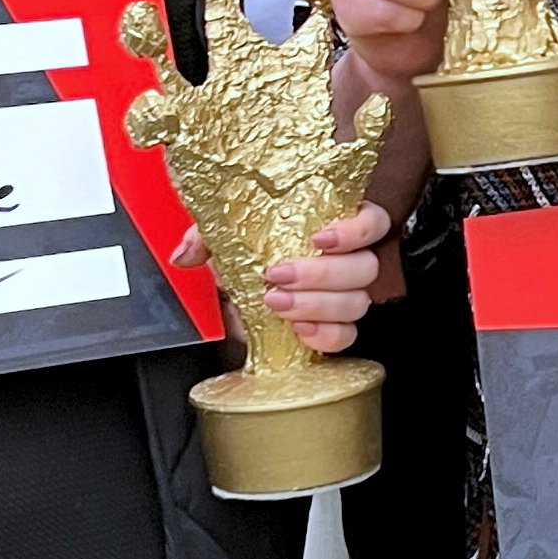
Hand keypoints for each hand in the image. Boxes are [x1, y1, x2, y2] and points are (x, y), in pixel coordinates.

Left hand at [165, 202, 400, 354]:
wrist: (242, 288)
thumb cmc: (247, 253)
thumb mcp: (225, 234)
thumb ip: (207, 236)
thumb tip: (185, 254)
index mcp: (334, 225)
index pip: (372, 222)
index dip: (354, 231)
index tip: (319, 238)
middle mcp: (348, 261)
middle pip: (364, 268)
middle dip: (320, 274)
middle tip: (277, 275)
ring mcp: (345, 296)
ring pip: (356, 303)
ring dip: (316, 305)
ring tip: (276, 303)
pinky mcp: (335, 327)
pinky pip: (346, 336)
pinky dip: (324, 335)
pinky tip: (298, 329)